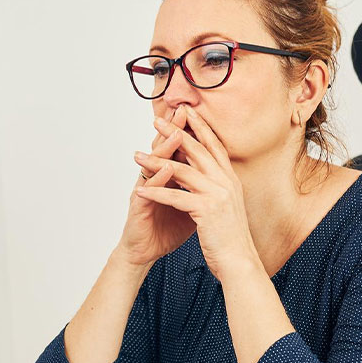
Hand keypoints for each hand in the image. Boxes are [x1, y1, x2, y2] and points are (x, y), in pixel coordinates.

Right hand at [114, 107, 197, 266]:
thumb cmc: (165, 230)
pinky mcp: (139, 206)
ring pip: (154, 164)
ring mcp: (146, 191)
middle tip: (184, 110)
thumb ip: (201, 191)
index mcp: (168, 179)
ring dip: (165, 149)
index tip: (200, 116)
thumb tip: (222, 182)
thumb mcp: (190, 208)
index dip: (188, 135)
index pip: (179, 151)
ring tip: (176, 133)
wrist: (146, 252)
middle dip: (174, 130)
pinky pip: (148, 189)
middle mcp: (155, 180)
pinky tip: (166, 168)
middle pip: (164, 150)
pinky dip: (158, 178)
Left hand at [132, 105, 259, 280]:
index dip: (199, 126)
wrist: (239, 261)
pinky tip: (139, 190)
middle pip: (196, 149)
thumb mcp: (225, 204)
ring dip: (155, 162)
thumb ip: (217, 186)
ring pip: (181, 170)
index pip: (214, 145)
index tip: (185, 111)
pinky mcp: (206, 210)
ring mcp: (218, 194)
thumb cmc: (230, 237)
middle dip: (175, 132)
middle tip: (157, 120)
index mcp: (231, 178)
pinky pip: (174, 196)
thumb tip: (206, 171)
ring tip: (136, 156)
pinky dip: (155, 193)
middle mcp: (226, 181)